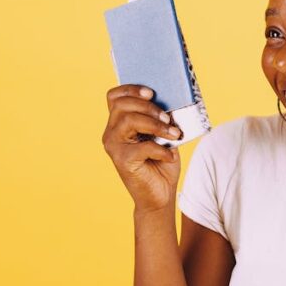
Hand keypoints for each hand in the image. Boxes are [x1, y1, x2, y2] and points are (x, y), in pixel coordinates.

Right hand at [101, 84, 183, 212]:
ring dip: (156, 124)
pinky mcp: (122, 161)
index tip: (151, 93)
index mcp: (119, 123)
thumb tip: (171, 103)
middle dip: (149, 107)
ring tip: (173, 134)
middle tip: (169, 118)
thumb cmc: (161, 164)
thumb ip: (160, 119)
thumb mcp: (163, 136)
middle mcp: (111, 133)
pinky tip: (169, 156)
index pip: (114, 97)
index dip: (131, 89)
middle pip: (122, 105)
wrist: (160, 196)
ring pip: (129, 120)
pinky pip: (142, 146)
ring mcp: (114, 147)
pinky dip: (160, 149)